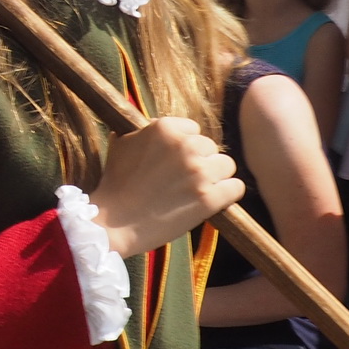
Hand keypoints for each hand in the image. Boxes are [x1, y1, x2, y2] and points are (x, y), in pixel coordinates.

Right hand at [91, 118, 242, 258]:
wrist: (112, 224)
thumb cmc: (114, 185)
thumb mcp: (122, 144)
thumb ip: (143, 131)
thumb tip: (151, 124)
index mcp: (165, 128)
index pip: (193, 130)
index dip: (184, 147)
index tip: (174, 162)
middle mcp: (185, 146)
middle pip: (211, 147)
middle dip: (199, 162)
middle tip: (182, 180)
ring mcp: (199, 172)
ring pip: (226, 166)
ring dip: (215, 177)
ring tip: (196, 191)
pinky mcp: (209, 199)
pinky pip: (236, 188)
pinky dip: (227, 195)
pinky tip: (213, 201)